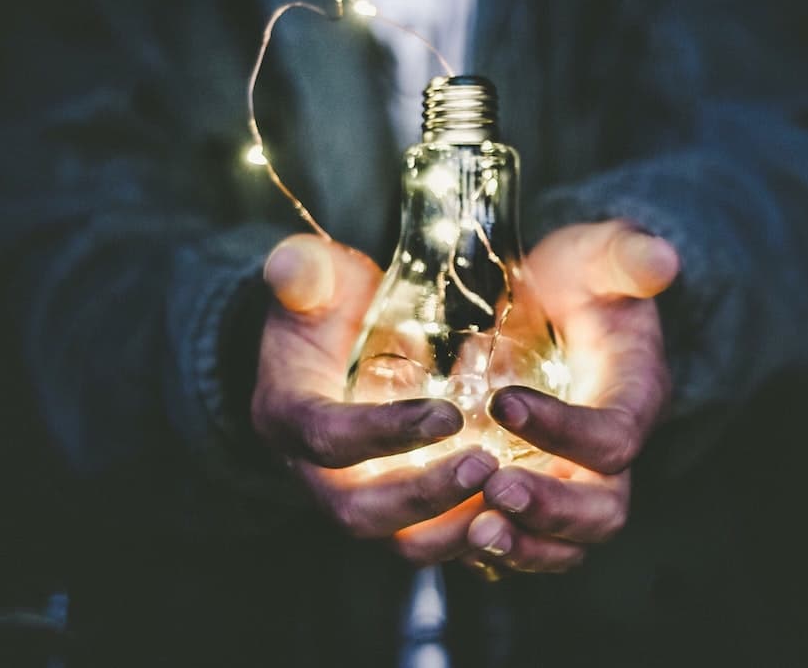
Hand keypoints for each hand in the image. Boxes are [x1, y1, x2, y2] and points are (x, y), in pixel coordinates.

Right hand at [251, 234, 498, 562]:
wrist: (330, 346)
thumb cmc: (327, 308)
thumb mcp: (314, 280)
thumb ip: (304, 272)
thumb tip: (290, 265)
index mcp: (289, 416)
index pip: (328, 438)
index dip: (385, 433)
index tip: (449, 415)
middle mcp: (315, 472)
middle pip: (360, 511)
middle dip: (424, 496)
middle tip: (487, 465)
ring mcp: (356, 496)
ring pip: (398, 541)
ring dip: (454, 528)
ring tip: (511, 496)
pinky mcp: (394, 510)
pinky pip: (429, 540)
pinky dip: (472, 535)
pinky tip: (518, 512)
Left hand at [465, 221, 678, 574]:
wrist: (559, 306)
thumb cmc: (580, 280)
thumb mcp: (600, 255)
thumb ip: (627, 256)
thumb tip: (662, 259)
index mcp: (633, 398)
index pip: (613, 436)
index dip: (564, 429)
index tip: (502, 402)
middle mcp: (609, 454)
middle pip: (602, 510)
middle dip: (551, 509)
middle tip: (494, 490)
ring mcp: (573, 480)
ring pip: (565, 543)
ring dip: (522, 546)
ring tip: (474, 531)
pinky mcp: (537, 492)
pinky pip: (525, 542)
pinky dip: (493, 551)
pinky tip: (450, 533)